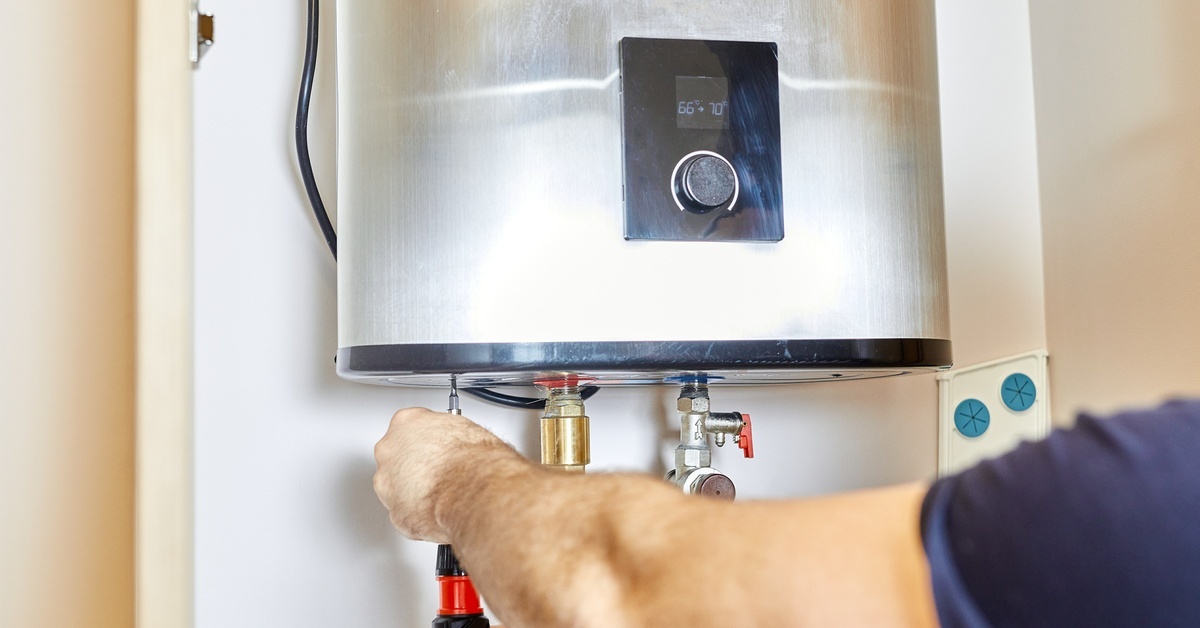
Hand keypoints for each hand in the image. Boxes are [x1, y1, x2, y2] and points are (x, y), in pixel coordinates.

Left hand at [373, 407, 523, 541]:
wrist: (473, 491)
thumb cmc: (472, 460)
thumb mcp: (465, 430)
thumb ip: (446, 436)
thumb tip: (455, 445)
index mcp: (405, 423)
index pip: (408, 427)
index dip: (425, 440)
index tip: (435, 447)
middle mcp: (389, 452)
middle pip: (396, 458)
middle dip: (414, 466)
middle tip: (439, 472)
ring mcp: (388, 485)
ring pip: (397, 488)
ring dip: (415, 492)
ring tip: (443, 495)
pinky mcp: (395, 514)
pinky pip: (406, 514)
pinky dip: (420, 515)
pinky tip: (439, 511)